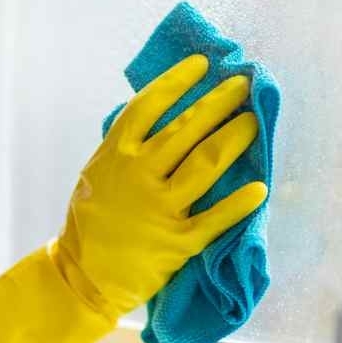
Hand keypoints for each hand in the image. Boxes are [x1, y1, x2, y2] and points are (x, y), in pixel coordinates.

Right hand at [51, 53, 267, 321]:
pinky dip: (238, 203)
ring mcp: (159, 208)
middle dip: (218, 102)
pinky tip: (260, 189)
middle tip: (242, 84)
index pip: (149, 106)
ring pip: (206, 163)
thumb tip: (156, 115)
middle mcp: (138, 175)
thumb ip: (123, 148)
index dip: (176, 81)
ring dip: (234, 138)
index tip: (201, 65)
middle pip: (186, 128)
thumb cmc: (89, 223)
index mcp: (115, 155)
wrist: (82, 277)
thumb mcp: (95, 175)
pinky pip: (215, 218)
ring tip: (253, 121)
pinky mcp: (177, 241)